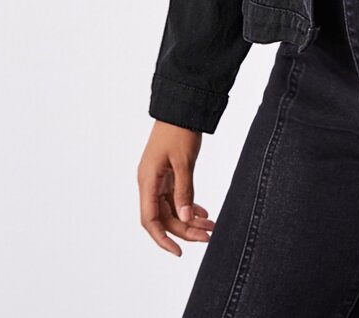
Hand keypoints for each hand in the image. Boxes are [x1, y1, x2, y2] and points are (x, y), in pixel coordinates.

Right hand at [138, 121, 214, 255]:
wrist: (181, 106)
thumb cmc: (179, 130)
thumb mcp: (183, 161)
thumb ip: (184, 191)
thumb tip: (185, 219)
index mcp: (147, 181)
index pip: (150, 220)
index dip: (162, 239)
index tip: (178, 252)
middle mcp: (150, 183)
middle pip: (164, 217)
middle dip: (185, 230)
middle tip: (208, 236)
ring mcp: (159, 179)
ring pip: (172, 209)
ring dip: (190, 220)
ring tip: (211, 227)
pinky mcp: (168, 174)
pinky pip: (177, 197)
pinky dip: (190, 206)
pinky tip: (204, 213)